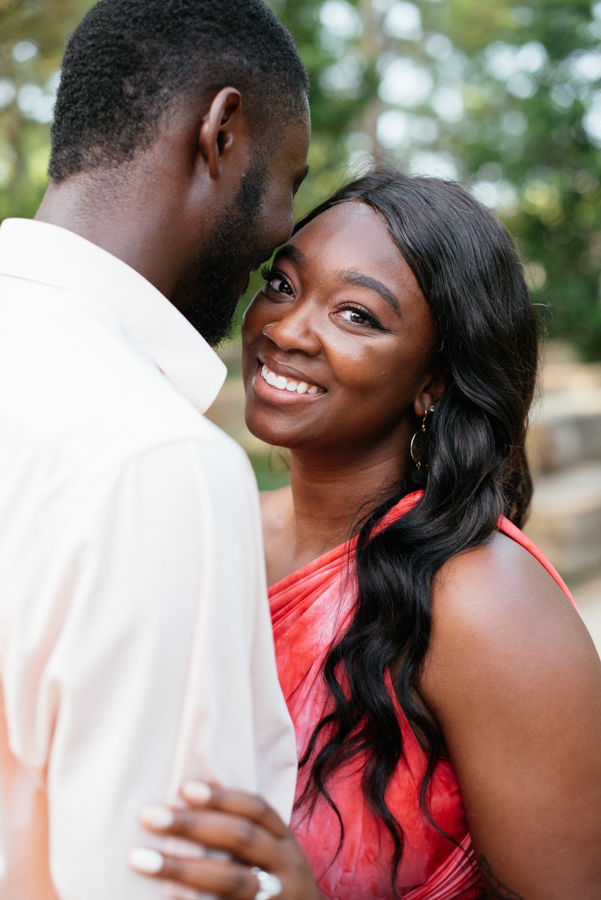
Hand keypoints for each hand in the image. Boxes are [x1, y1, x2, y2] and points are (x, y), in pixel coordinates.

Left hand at [129, 782, 323, 899]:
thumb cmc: (275, 883)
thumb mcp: (272, 853)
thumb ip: (244, 830)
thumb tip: (189, 792)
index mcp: (285, 842)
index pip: (257, 809)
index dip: (222, 798)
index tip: (184, 788)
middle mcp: (285, 868)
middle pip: (240, 839)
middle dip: (193, 825)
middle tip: (148, 816)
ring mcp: (276, 898)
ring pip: (231, 880)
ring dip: (182, 868)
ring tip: (140, 859)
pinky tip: (165, 897)